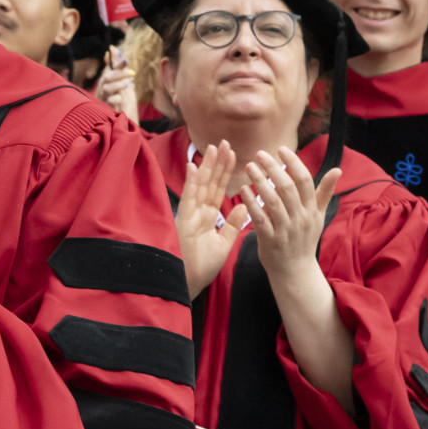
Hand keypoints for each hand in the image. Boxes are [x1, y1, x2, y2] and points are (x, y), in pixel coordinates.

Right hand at [96, 62, 136, 116]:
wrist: (115, 110)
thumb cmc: (116, 92)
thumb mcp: (119, 78)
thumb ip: (117, 65)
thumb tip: (113, 48)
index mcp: (106, 77)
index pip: (111, 68)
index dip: (118, 64)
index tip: (126, 60)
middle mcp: (102, 85)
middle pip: (107, 77)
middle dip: (119, 74)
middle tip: (131, 73)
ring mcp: (103, 95)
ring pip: (107, 88)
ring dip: (119, 85)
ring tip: (127, 85)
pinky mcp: (106, 105)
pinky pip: (111, 100)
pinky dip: (117, 98)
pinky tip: (121, 99)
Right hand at [175, 141, 248, 297]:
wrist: (189, 285)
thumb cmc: (202, 268)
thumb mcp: (223, 244)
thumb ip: (233, 224)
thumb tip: (244, 204)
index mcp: (207, 217)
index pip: (218, 190)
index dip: (225, 172)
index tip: (234, 155)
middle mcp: (198, 212)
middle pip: (209, 183)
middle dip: (217, 163)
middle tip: (225, 143)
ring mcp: (189, 215)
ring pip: (199, 186)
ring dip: (206, 167)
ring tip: (213, 147)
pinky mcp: (183, 221)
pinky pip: (188, 199)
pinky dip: (191, 183)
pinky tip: (193, 167)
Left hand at [238, 147, 343, 285]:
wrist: (296, 272)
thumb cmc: (305, 240)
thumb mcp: (318, 216)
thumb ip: (324, 192)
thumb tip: (337, 169)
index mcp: (312, 210)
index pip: (305, 180)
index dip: (293, 162)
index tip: (280, 149)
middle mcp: (300, 219)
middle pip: (287, 188)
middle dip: (272, 168)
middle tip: (259, 154)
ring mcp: (285, 230)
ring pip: (272, 201)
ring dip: (260, 181)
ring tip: (249, 166)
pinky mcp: (270, 241)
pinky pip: (259, 218)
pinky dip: (251, 203)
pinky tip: (243, 190)